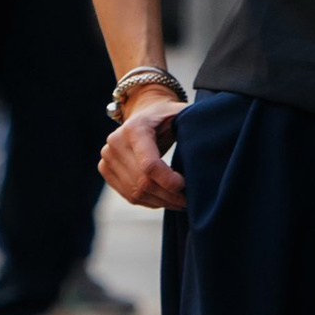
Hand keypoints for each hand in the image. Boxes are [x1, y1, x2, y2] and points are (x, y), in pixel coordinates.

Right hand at [99, 92, 185, 210]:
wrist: (143, 112)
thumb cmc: (166, 115)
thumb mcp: (181, 113)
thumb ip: (194, 122)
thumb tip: (209, 138)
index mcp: (135, 128)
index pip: (149, 165)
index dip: (168, 181)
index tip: (185, 185)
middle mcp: (116, 142)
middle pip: (142, 182)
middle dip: (168, 196)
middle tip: (187, 201)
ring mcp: (107, 156)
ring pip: (135, 192)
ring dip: (160, 202)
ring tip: (178, 202)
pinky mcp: (105, 168)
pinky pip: (127, 194)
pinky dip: (148, 201)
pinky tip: (163, 199)